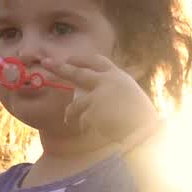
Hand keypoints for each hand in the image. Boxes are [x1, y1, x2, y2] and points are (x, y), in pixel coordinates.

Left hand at [42, 54, 158, 144]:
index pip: (98, 61)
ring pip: (75, 104)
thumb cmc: (142, 118)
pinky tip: (93, 132)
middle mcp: (107, 82)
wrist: (145, 131)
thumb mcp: (131, 96)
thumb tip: (99, 93)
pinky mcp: (93, 111)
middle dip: (60, 68)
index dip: (83, 59)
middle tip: (47, 63)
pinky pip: (83, 121)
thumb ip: (115, 91)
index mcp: (118, 76)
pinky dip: (85, 127)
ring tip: (68, 119)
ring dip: (70, 113)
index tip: (70, 59)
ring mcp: (98, 96)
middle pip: (78, 73)